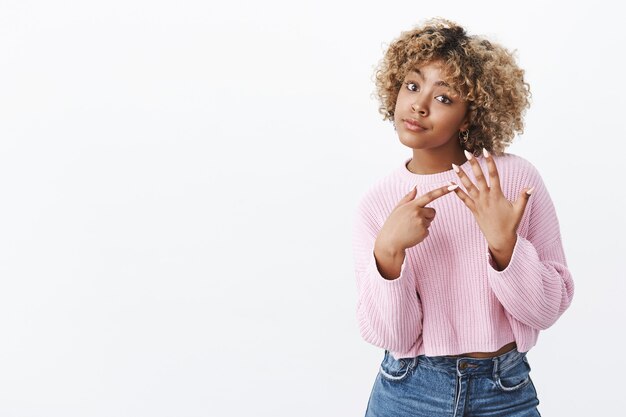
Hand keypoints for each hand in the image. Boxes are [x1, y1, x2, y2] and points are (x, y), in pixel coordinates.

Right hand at [377, 184, 456, 252]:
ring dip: (423, 224)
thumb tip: (415, 187)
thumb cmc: (393, 224)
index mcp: (412, 205)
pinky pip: (427, 230)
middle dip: (427, 215)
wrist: (390, 242)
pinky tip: (412, 234)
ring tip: (410, 228)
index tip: (454, 186)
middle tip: (413, 221)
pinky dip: (421, 233)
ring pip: (430, 221)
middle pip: (432, 211)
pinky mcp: (424, 232)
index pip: (430, 195)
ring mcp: (421, 223)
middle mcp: (418, 212)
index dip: (443, 190)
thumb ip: (408, 197)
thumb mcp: (398, 208)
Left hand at [449, 149, 533, 267]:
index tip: (486, 151)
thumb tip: (531, 187)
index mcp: (497, 195)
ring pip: (468, 186)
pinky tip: (450, 183)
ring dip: (461, 175)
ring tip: (454, 165)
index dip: (490, 162)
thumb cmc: (510, 224)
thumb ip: (524, 197)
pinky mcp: (473, 209)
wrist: (499, 239)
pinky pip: (463, 199)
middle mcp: (486, 197)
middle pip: (479, 177)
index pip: (494, 175)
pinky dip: (457, 191)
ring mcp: (478, 203)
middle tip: (467, 152)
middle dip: (473, 164)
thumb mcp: (519, 210)